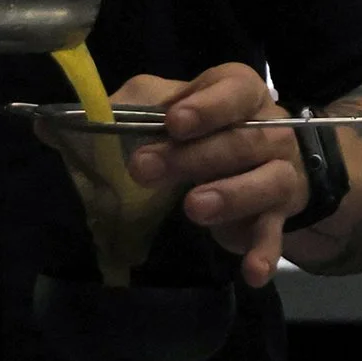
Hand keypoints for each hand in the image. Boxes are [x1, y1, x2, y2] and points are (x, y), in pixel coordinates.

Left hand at [120, 61, 305, 288]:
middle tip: (146, 171)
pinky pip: (275, 232)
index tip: (174, 123)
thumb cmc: (197, 129)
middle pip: (245, 138)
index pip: (236, 88)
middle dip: (196, 155)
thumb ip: (134, 107)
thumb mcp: (163, 106)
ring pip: (269, 180)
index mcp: (241, 93)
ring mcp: (280, 172)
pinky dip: (264, 251)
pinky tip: (251, 272)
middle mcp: (270, 129)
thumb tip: (80, 122)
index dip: (208, 106)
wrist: (249, 164)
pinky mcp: (277, 215)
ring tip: (193, 208)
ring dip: (232, 195)